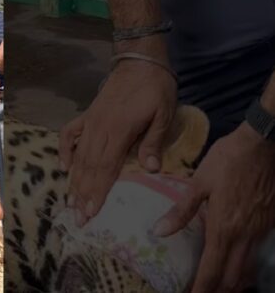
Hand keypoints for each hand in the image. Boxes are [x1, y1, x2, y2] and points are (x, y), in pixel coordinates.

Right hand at [59, 60, 176, 225]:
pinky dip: (65, 151)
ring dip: (74, 180)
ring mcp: (90, 122)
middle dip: (82, 194)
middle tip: (77, 218)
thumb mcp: (163, 113)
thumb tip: (151, 169)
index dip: (97, 191)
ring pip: (79, 155)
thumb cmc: (156, 89)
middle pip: (88, 167)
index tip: (90, 212)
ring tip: (69, 202)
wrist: (139, 62)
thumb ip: (153, 141)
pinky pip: (70, 135)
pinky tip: (64, 167)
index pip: (105, 167)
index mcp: (119, 131)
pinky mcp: (87, 115)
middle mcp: (99, 129)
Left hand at [153, 123, 274, 291]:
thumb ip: (180, 211)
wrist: (262, 144)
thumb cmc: (227, 160)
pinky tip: (237, 263)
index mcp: (224, 226)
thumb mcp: (199, 183)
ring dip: (234, 281)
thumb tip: (158, 232)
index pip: (212, 269)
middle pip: (233, 276)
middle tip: (201, 292)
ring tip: (218, 285)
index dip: (201, 288)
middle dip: (218, 289)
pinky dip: (247, 267)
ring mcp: (260, 230)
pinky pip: (258, 254)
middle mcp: (245, 234)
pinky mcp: (269, 223)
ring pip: (248, 268)